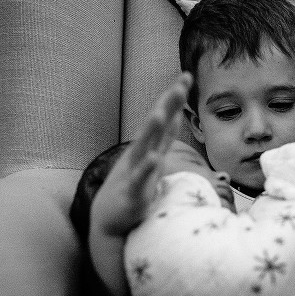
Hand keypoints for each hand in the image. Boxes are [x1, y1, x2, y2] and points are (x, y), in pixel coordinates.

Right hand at [88, 72, 192, 295]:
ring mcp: (133, 172)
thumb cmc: (133, 186)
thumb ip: (164, 137)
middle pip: (156, 125)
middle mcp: (140, 154)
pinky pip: (140, 179)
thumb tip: (176, 115)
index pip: (165, 117)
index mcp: (148, 147)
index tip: (186, 75)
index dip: (174, 98)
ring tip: (162, 112)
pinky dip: (146, 168)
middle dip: (168, 104)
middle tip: (181, 83)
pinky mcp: (131, 193)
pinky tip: (154, 158)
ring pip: (144, 147)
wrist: (108, 220)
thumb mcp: (152, 158)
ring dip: (152, 130)